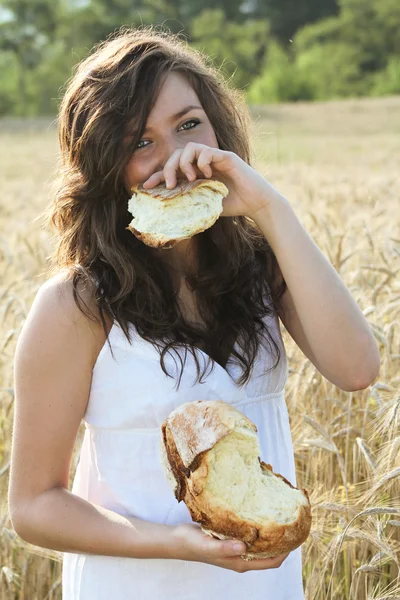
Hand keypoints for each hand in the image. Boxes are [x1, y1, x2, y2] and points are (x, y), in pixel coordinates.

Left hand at [141, 142, 283, 219]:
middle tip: (168, 185)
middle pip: (177, 154)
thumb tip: (170, 214)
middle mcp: (203, 163)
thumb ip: (191, 203)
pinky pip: (208, 151)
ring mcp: (215, 158)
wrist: (256, 203)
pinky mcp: (226, 157)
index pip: (172, 169)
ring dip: (184, 163)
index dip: (157, 175)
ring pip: (190, 147)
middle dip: (167, 168)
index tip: (146, 187)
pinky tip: (206, 174)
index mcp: (196, 173)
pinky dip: (203, 161)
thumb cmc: (233, 205)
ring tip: (190, 178)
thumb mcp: (206, 206)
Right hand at [170, 522, 289, 573]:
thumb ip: (226, 548)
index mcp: (241, 562)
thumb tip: (244, 546)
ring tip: (279, 513)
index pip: (272, 561)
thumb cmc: (193, 545)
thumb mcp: (209, 546)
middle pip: (270, 551)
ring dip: (270, 531)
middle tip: (291, 519)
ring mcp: (237, 547)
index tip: (295, 535)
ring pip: (261, 541)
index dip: (286, 551)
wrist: (178, 540)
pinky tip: (259, 510)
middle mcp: (242, 556)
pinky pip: (250, 532)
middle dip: (282, 539)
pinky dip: (258, 524)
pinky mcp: (232, 537)